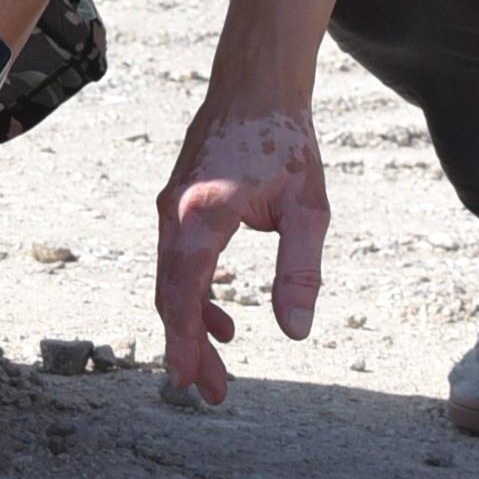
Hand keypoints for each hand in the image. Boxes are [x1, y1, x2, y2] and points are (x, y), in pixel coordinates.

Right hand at [153, 105, 328, 403]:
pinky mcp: (177, 206)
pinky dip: (193, 296)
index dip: (184, 342)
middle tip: (211, 393)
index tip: (187, 381)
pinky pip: (177, 262)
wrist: (255, 85)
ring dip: (191, 325)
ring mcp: (170, 209)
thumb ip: (300, 273)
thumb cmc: (285, 142)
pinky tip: (221, 320)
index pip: (183, 291)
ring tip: (218, 366)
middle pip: (171, 296)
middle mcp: (174, 214)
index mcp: (202, 215)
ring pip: (172, 282)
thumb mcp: (308, 210)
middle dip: (188, 347)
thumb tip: (295, 332)